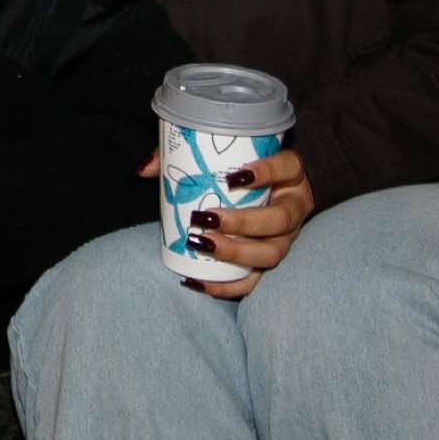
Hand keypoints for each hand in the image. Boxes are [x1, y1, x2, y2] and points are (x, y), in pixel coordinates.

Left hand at [180, 150, 313, 300]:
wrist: (258, 192)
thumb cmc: (236, 167)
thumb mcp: (218, 154)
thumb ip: (183, 153)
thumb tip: (144, 170)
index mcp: (289, 173)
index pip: (287, 167)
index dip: (265, 172)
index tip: (232, 177)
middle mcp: (294, 207)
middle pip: (280, 219)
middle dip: (243, 222)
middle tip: (207, 218)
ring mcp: (287, 238)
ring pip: (272, 253)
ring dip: (236, 253)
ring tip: (202, 245)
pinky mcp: (270, 262)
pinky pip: (254, 281)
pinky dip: (226, 286)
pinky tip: (196, 281)